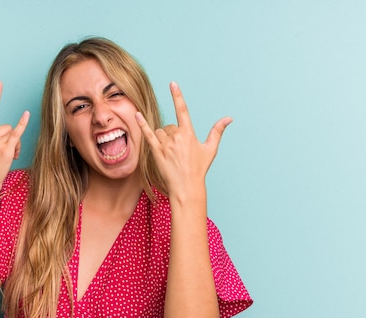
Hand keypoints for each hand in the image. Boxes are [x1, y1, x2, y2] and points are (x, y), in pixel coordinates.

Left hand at [136, 82, 231, 197]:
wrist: (186, 186)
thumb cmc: (199, 169)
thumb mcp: (210, 149)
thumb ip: (217, 131)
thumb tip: (228, 118)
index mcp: (189, 133)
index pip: (182, 110)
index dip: (177, 96)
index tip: (172, 84)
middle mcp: (176, 137)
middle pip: (170, 126)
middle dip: (173, 134)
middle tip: (179, 150)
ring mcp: (165, 144)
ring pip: (160, 131)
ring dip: (163, 137)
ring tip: (170, 152)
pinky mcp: (156, 152)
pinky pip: (148, 134)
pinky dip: (142, 125)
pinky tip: (137, 115)